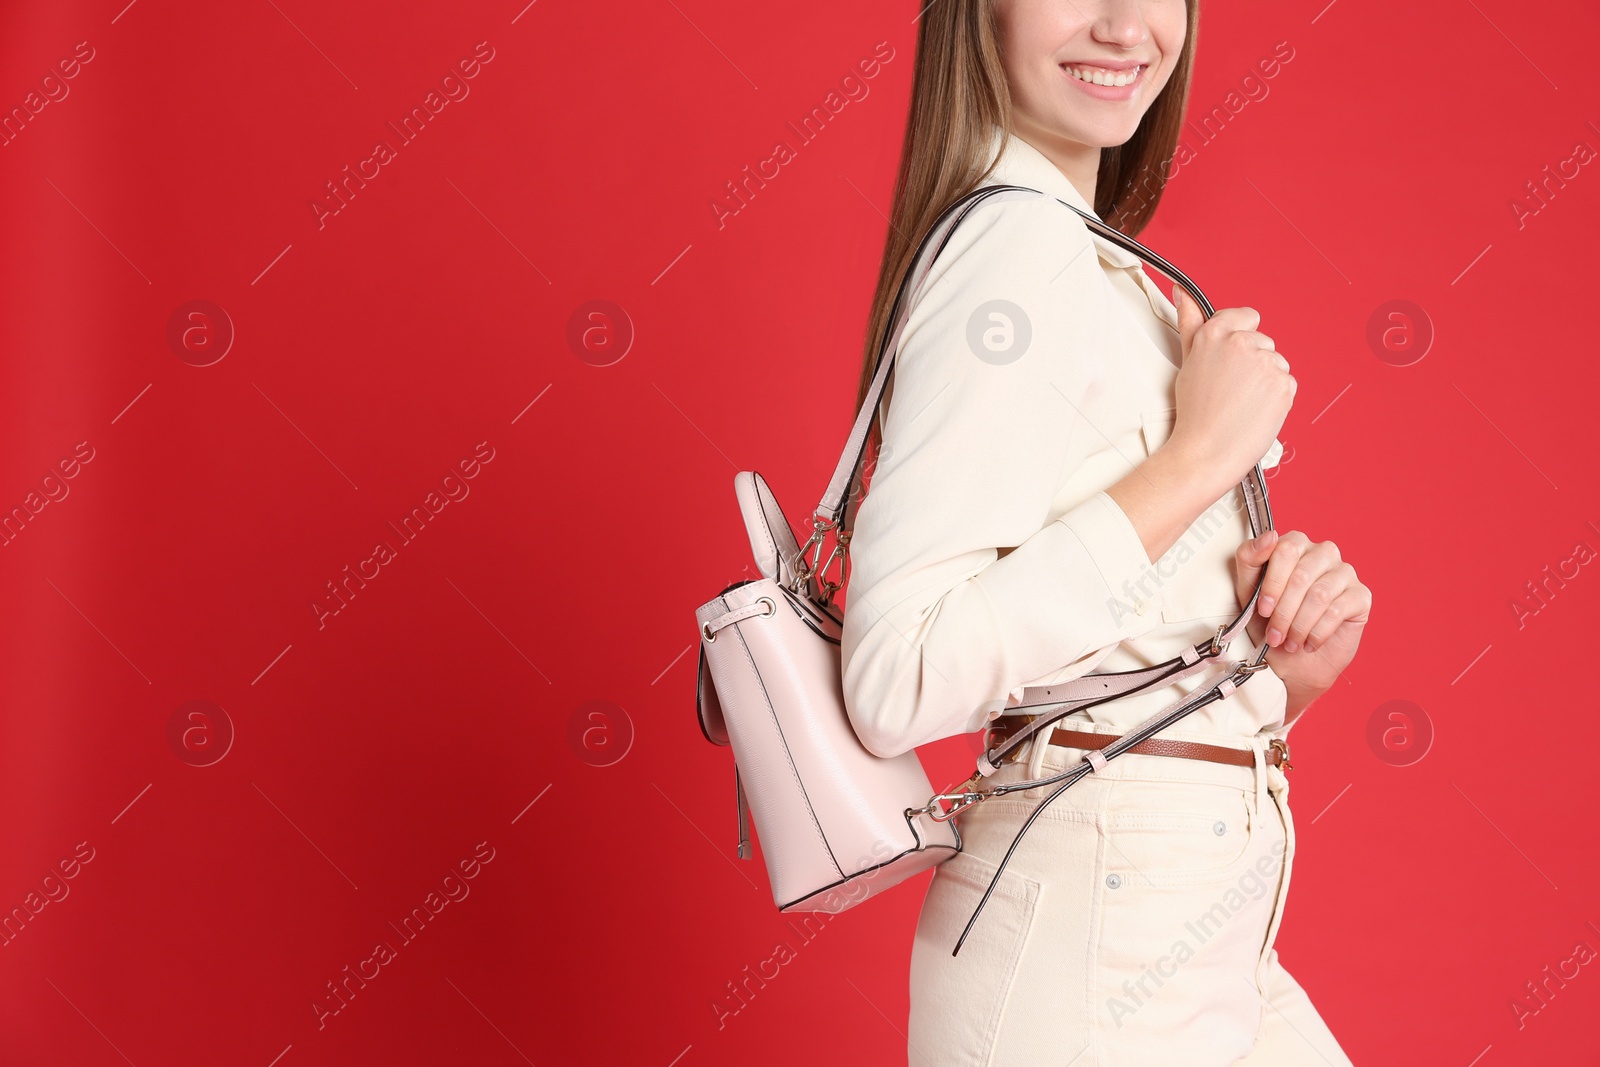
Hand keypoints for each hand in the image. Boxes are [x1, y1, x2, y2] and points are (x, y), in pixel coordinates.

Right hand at [1168, 289, 1296, 497]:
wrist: (1207, 452)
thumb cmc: (1195, 413)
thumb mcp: (1188, 362)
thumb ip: (1190, 322)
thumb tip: (1182, 293)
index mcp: (1216, 334)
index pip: (1246, 316)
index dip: (1239, 338)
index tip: (1230, 358)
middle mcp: (1242, 344)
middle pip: (1262, 342)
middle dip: (1251, 362)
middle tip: (1230, 388)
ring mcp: (1266, 363)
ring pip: (1275, 363)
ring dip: (1264, 380)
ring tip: (1241, 402)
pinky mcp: (1284, 384)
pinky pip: (1286, 383)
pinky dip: (1275, 397)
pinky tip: (1255, 409)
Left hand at [1233, 529, 1372, 710]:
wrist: (1293, 660)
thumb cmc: (1269, 621)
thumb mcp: (1247, 590)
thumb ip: (1249, 558)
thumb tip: (1269, 537)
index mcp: (1296, 544)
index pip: (1285, 549)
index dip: (1272, 583)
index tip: (1262, 608)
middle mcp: (1323, 553)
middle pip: (1302, 575)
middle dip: (1283, 612)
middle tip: (1274, 634)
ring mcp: (1344, 572)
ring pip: (1319, 595)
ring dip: (1299, 625)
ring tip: (1289, 642)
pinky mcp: (1361, 596)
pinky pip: (1337, 611)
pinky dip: (1317, 632)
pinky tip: (1309, 642)